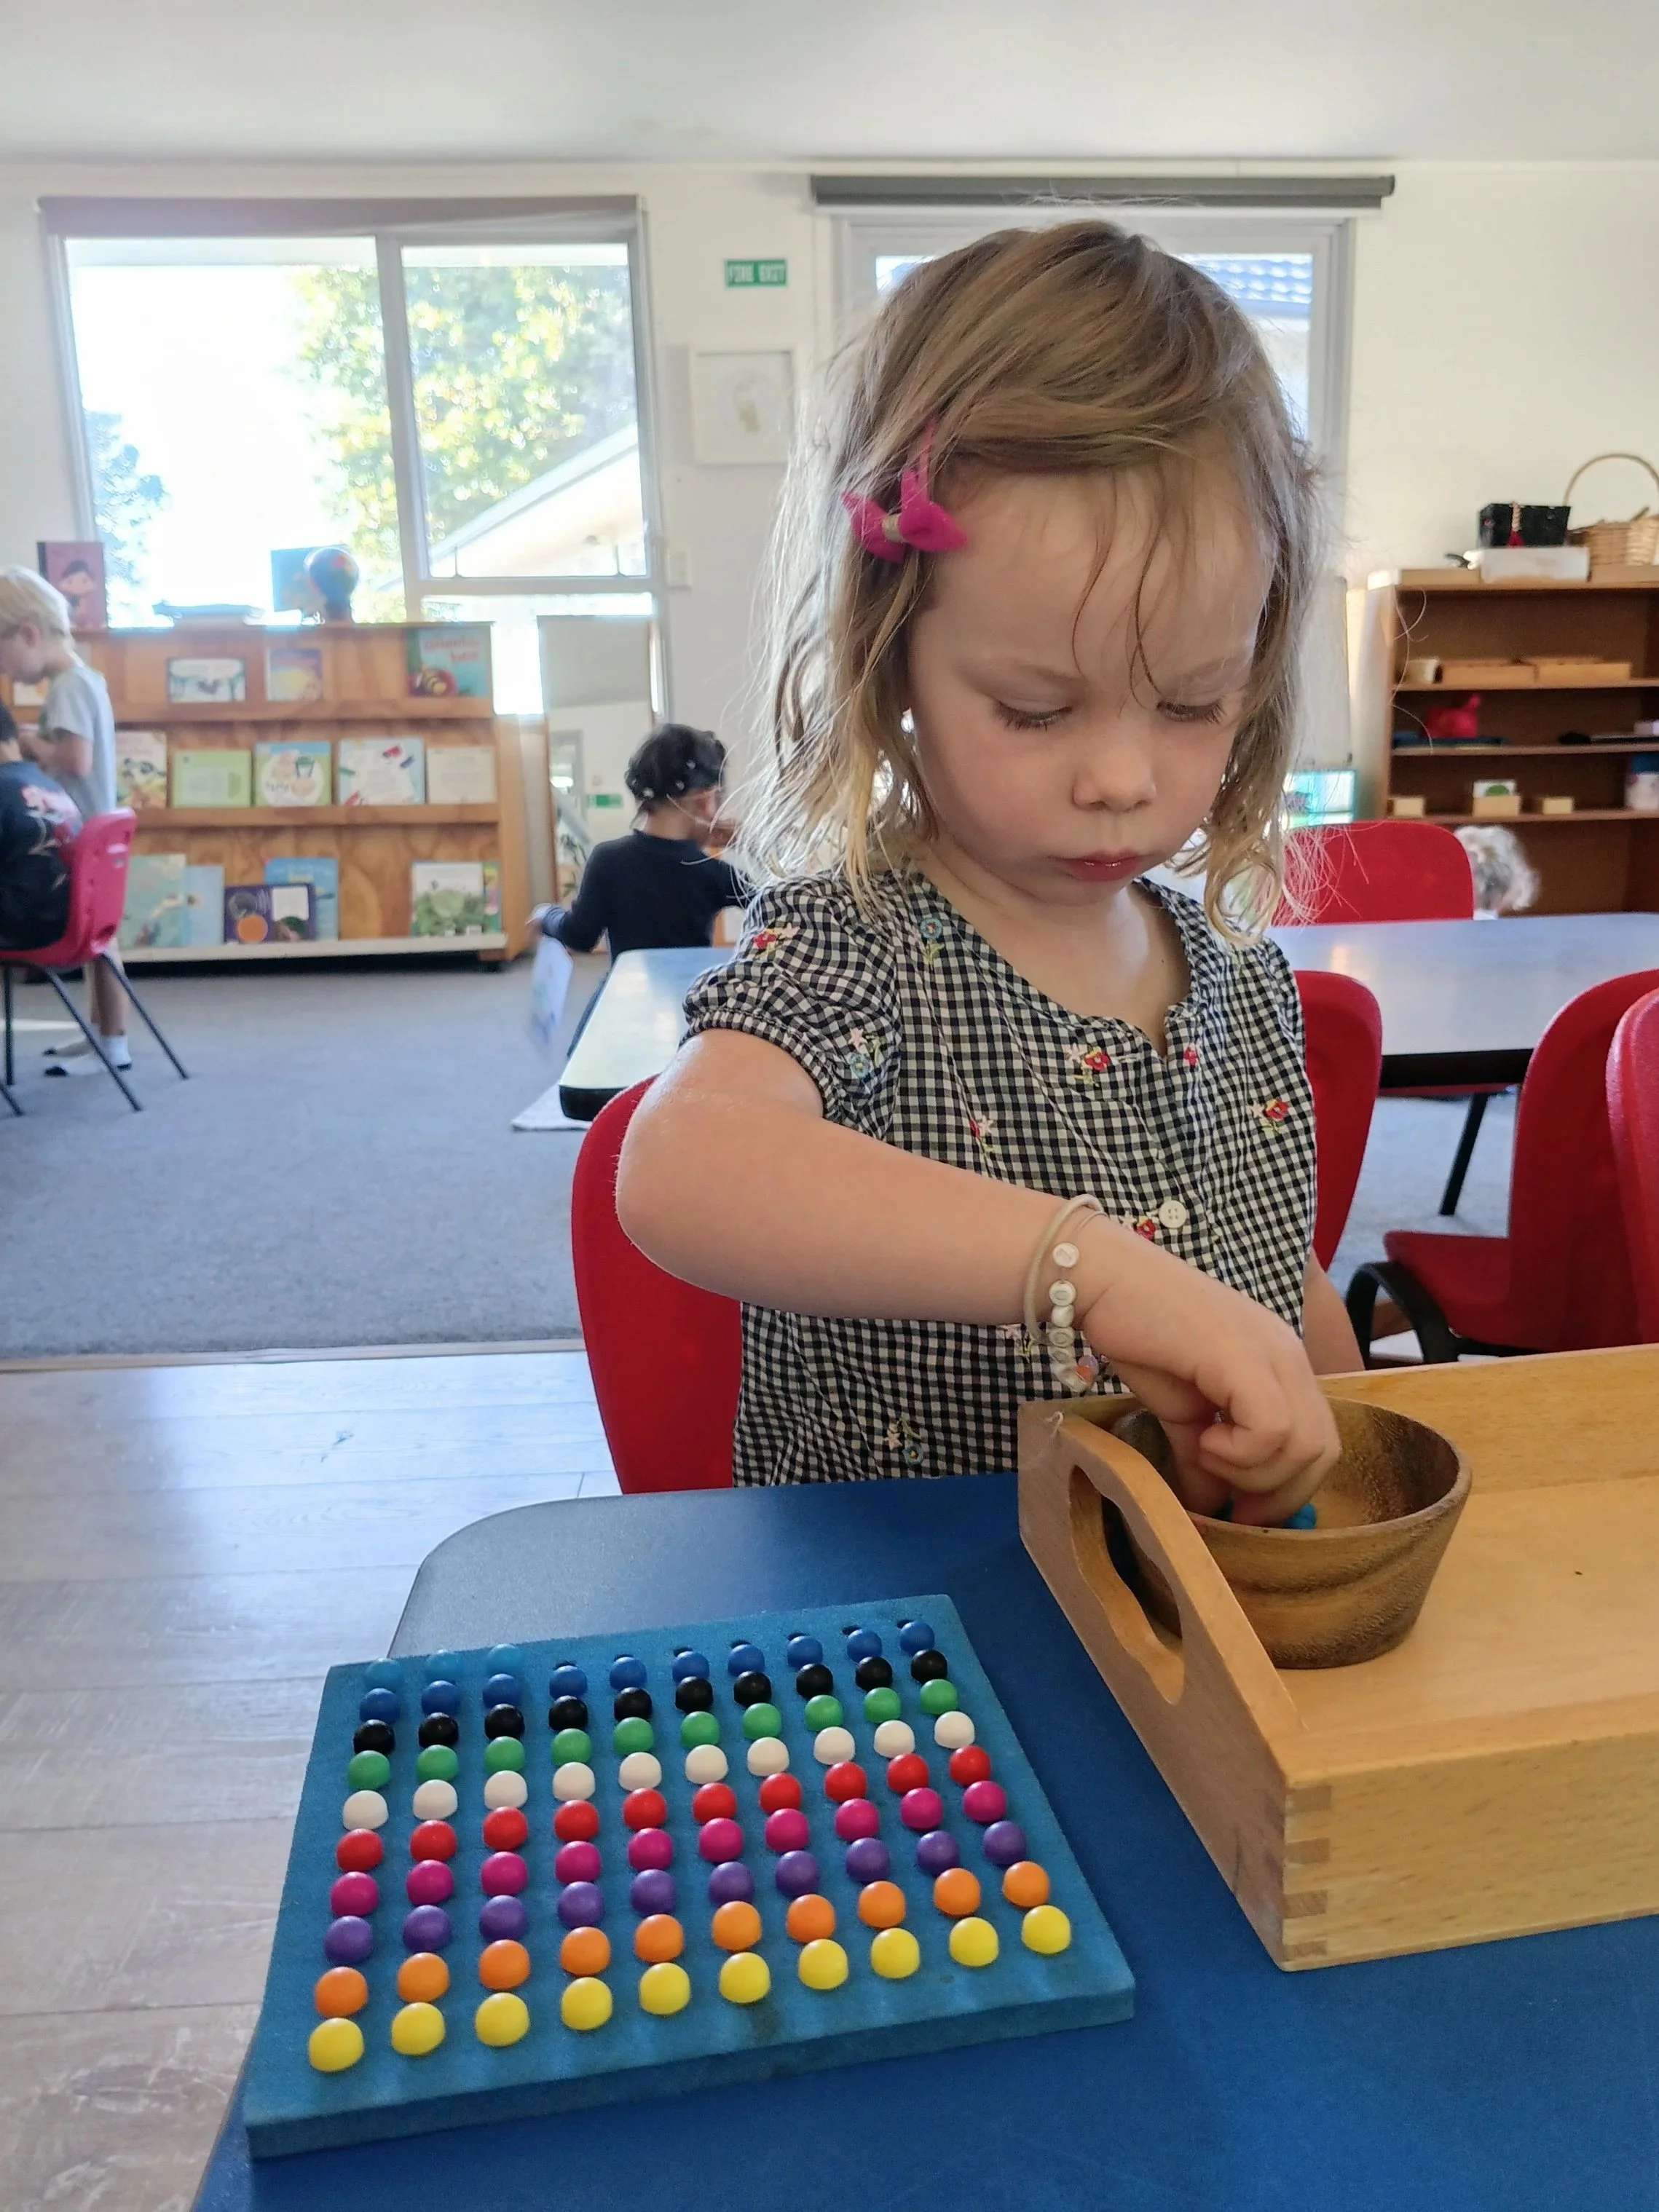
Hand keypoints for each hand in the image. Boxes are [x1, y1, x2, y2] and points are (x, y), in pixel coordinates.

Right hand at [1072, 1221, 1339, 1523]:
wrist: (1105, 1281)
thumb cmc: (1141, 1336)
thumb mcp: (1182, 1413)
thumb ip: (1202, 1460)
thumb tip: (1209, 1511)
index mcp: (1283, 1367)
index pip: (1321, 1443)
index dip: (1287, 1490)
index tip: (1241, 1512)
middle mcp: (1290, 1357)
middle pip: (1323, 1450)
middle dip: (1277, 1493)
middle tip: (1230, 1504)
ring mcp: (1272, 1352)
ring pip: (1304, 1445)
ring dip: (1251, 1472)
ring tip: (1203, 1452)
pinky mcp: (1244, 1356)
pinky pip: (1271, 1428)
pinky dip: (1238, 1452)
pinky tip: (1201, 1437)